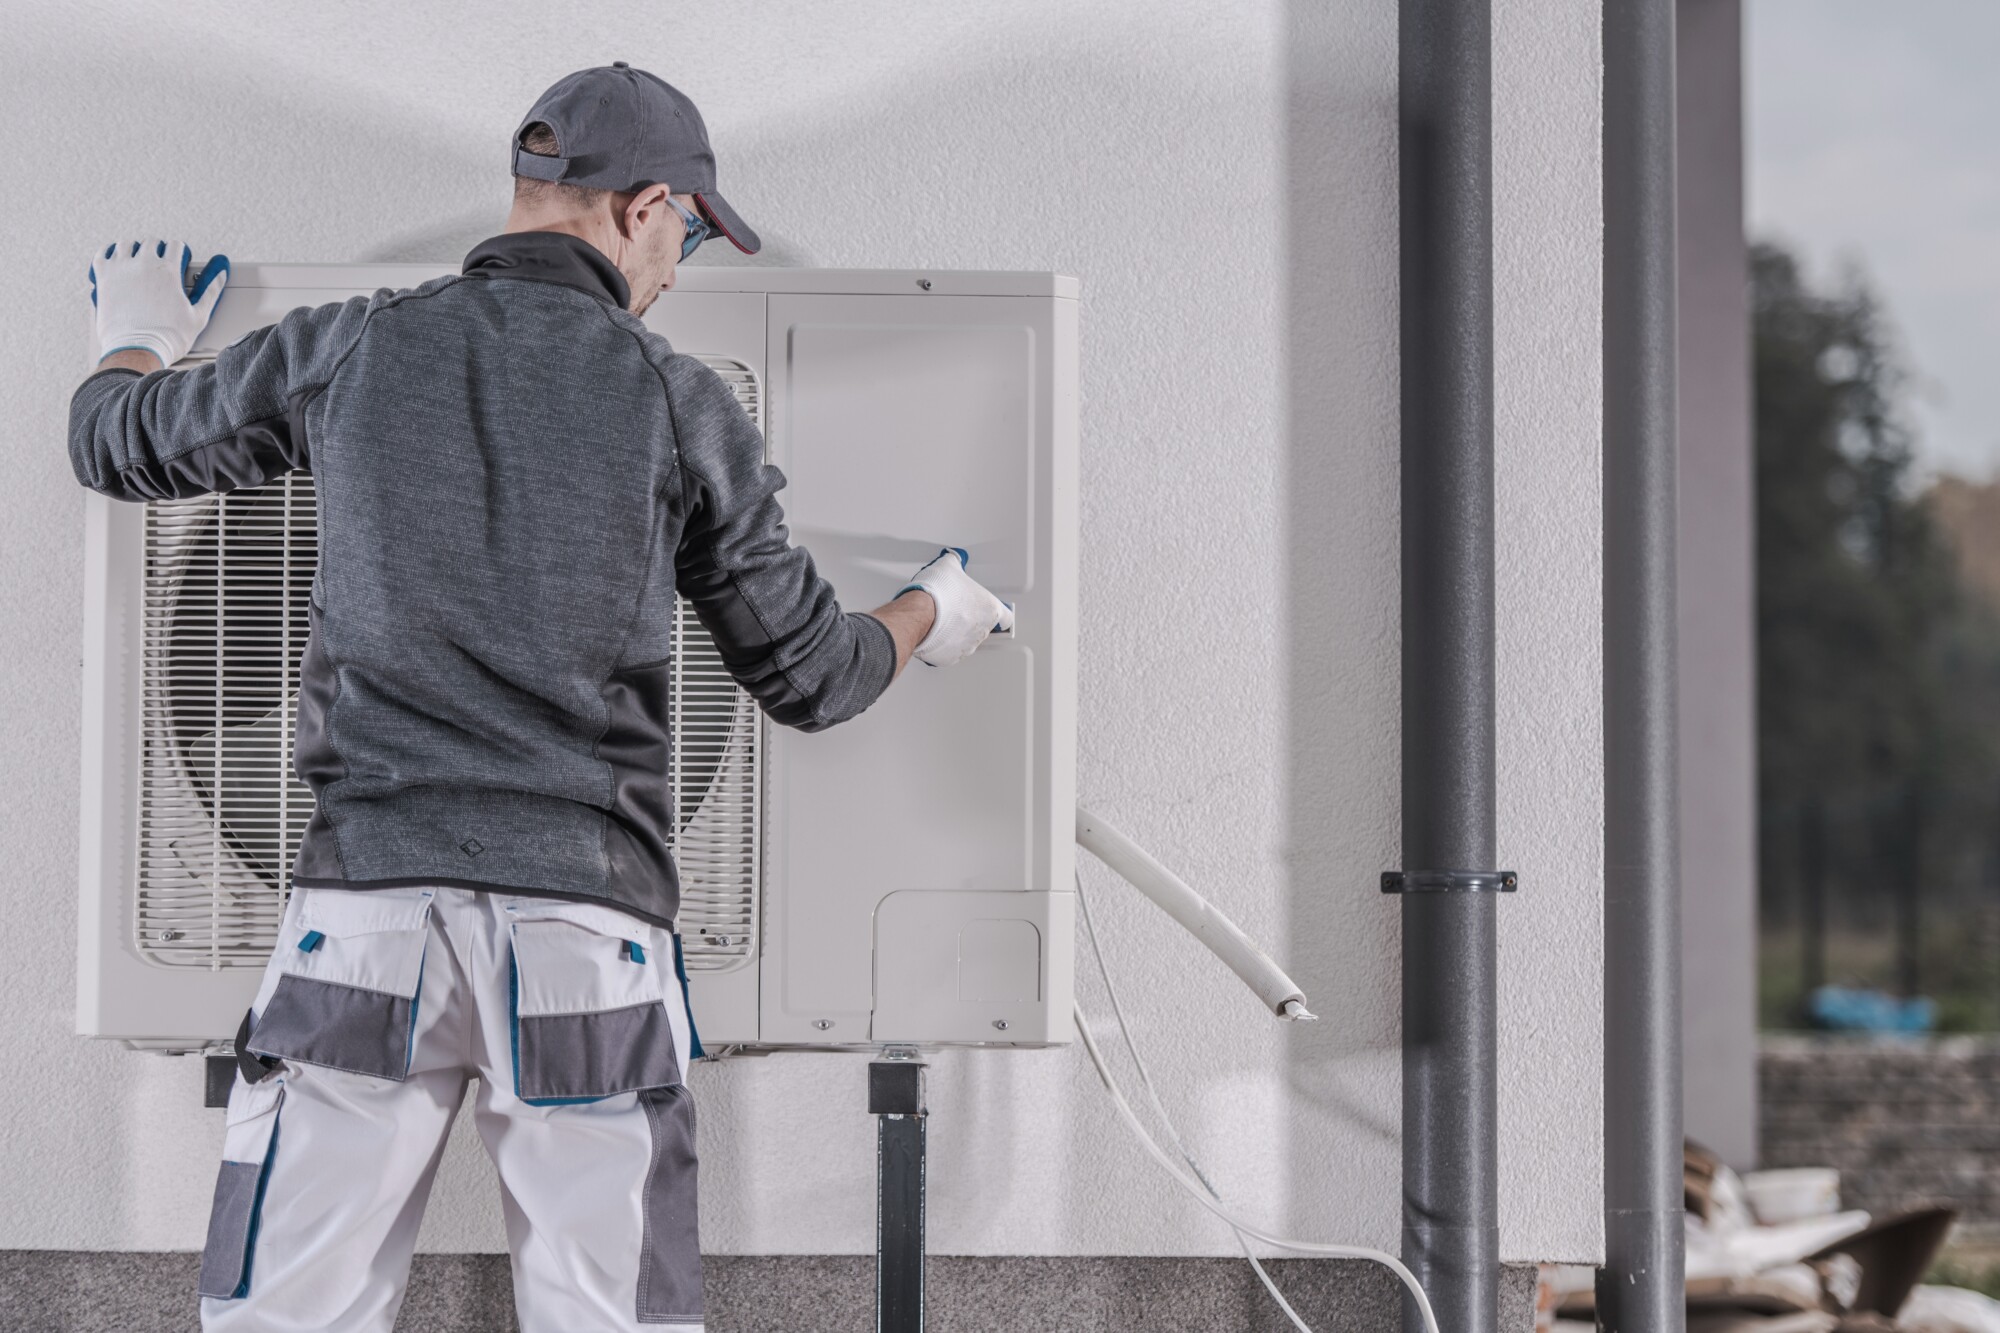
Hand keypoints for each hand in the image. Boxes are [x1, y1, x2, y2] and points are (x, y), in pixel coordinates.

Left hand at [89, 241, 228, 367]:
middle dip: (158, 250)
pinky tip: (115, 260)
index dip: (180, 253)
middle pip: (151, 242)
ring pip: (126, 244)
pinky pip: (103, 253)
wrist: (136, 351)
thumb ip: (211, 290)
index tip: (179, 260)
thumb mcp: (199, 315)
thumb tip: (221, 272)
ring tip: (137, 261)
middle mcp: (143, 264)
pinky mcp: (103, 277)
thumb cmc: (168, 337)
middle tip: (159, 263)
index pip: (176, 246)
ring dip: (134, 250)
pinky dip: (109, 253)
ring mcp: (121, 269)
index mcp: (168, 271)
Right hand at [899, 548, 1013, 666]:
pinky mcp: (949, 658)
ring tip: (942, 621)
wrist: (918, 614)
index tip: (991, 609)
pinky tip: (934, 633)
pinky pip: (949, 652)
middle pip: (984, 628)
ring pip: (967, 641)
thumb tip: (954, 557)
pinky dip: (943, 645)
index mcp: (989, 610)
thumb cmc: (937, 593)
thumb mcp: (949, 566)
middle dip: (971, 619)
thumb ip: (955, 561)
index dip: (998, 612)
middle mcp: (981, 631)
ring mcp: (966, 647)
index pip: (1006, 616)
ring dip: (957, 633)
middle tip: (956, 609)